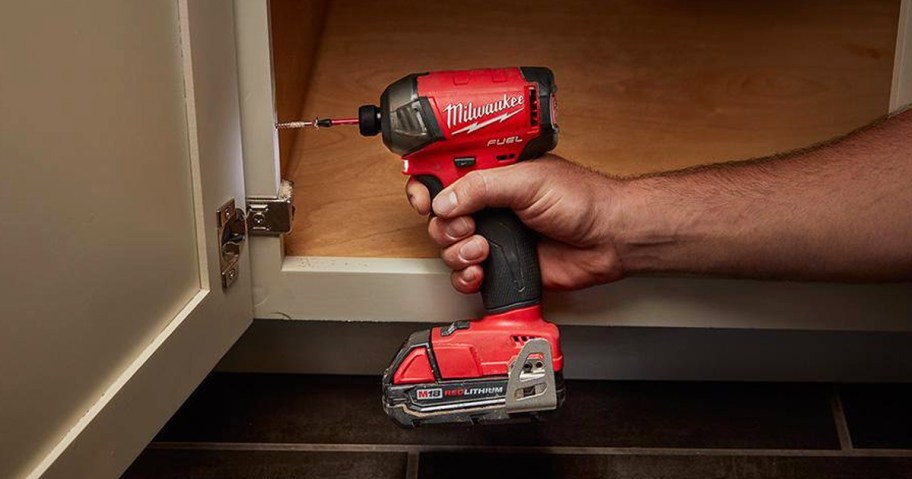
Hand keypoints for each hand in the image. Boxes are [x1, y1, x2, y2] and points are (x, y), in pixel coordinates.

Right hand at [406, 155, 623, 292]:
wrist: (608, 239)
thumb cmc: (582, 200)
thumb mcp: (527, 181)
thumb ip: (480, 187)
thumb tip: (443, 200)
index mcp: (492, 174)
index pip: (444, 174)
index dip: (426, 186)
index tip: (424, 199)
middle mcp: (489, 204)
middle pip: (439, 216)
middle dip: (445, 226)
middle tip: (468, 227)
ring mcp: (493, 235)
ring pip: (448, 247)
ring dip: (458, 252)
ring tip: (483, 250)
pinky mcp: (501, 265)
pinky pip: (465, 275)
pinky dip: (466, 277)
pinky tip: (481, 272)